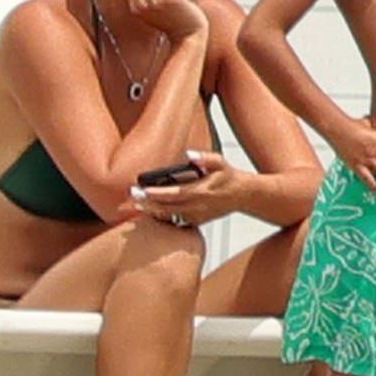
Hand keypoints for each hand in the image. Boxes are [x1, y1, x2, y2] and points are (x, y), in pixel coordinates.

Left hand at [121, 151, 240, 225]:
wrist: (243, 195)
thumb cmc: (229, 177)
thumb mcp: (220, 162)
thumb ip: (204, 157)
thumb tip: (188, 154)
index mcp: (201, 191)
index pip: (174, 194)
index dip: (157, 193)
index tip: (142, 190)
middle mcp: (197, 206)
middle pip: (167, 208)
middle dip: (148, 203)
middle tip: (131, 197)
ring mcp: (196, 216)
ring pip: (169, 216)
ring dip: (152, 211)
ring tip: (135, 204)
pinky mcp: (196, 221)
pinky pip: (175, 220)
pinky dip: (162, 216)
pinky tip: (150, 210)